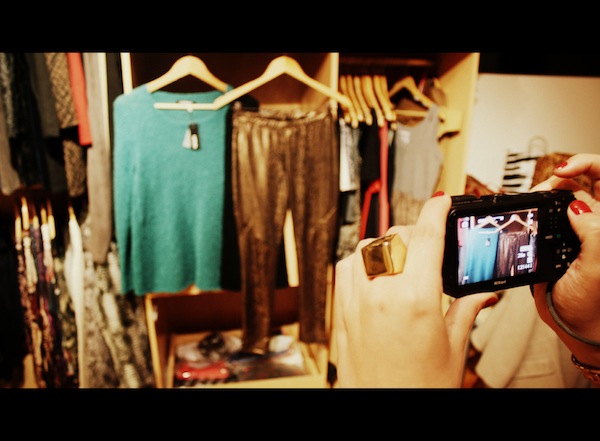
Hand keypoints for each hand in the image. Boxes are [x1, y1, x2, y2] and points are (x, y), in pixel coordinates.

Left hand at [333, 192, 497, 387]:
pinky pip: (345, 267)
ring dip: (386, 243)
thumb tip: (482, 293)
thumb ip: (466, 310)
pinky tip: (376, 270)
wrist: (383, 413)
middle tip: (432, 245)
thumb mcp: (454, 348)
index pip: (425, 237)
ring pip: (366, 246)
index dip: (435, 211)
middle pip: (395, 237)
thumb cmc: (417, 389)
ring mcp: (355, 301)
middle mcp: (379, 293)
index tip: (442, 201)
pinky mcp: (341, 311)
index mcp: (414, 299)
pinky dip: (360, 259)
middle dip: (416, 232)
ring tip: (404, 258)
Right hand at [530, 153, 599, 366]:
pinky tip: (526, 212)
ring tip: (532, 200)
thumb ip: (593, 234)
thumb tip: (577, 205)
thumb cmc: (592, 304)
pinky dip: (532, 207)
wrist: (570, 323)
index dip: (588, 164)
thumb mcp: (596, 269)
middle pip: (582, 180)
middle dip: (561, 176)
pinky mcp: (554, 237)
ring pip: (560, 195)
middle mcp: (596, 222)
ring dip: (544, 191)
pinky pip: (544, 213)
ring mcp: (575, 228)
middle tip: (545, 186)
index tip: (565, 170)